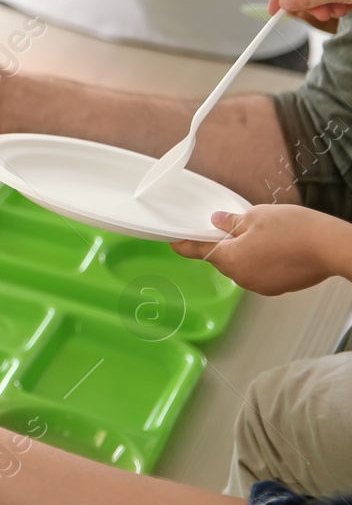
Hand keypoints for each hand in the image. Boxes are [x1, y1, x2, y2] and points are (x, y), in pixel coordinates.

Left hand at [172, 205, 351, 294]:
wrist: (331, 247)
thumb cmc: (295, 230)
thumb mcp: (256, 216)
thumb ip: (231, 221)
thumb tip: (218, 222)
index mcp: (229, 258)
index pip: (196, 251)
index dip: (184, 245)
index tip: (174, 242)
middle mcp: (240, 276)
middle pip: (221, 259)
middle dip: (224, 244)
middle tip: (235, 227)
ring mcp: (259, 285)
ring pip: (242, 266)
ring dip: (245, 253)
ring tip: (265, 236)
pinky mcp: (277, 288)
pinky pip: (259, 273)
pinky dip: (261, 261)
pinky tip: (277, 248)